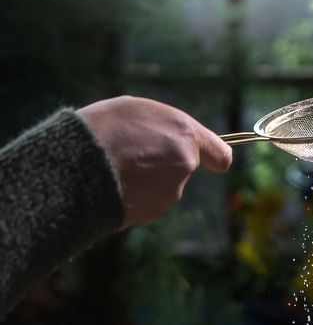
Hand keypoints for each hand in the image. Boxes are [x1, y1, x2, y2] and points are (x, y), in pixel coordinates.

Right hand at [77, 96, 232, 227]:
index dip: (213, 157)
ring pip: (163, 186)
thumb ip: (167, 129)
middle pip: (183, 168)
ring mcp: (169, 193)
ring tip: (117, 165)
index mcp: (186, 136)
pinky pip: (147, 202)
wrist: (79, 164)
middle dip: (164, 162)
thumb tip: (174, 143)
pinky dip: (135, 195)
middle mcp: (185, 166)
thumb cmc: (105, 128)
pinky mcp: (152, 213)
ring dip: (147, 179)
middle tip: (134, 150)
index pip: (221, 156)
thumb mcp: (138, 110)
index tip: (206, 158)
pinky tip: (114, 183)